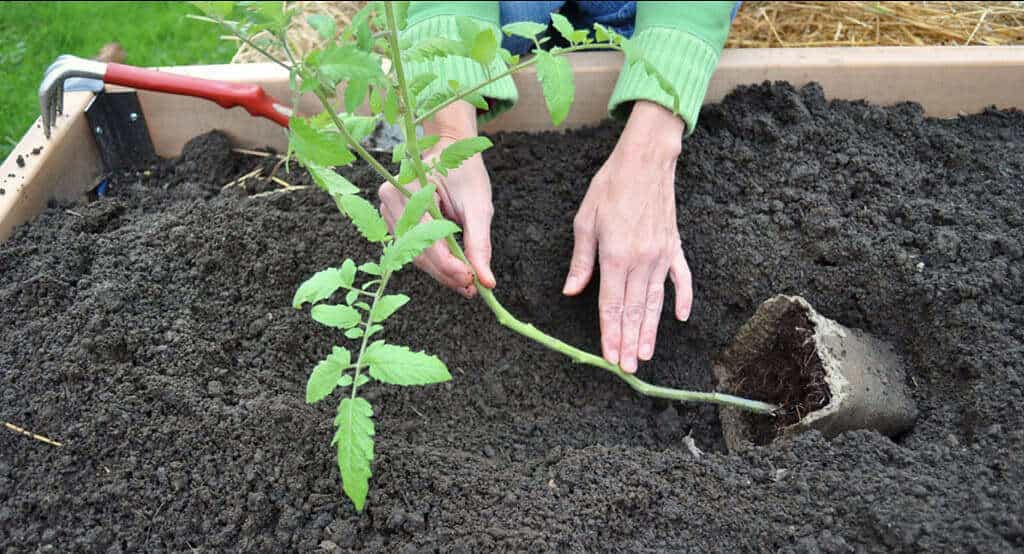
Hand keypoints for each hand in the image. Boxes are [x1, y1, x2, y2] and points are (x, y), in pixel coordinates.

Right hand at [378, 100, 495, 297]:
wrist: (450, 150)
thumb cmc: (465, 172)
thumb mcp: (478, 204)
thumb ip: (480, 242)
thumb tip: (486, 281)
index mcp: (407, 189)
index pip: (427, 239)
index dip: (449, 265)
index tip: (473, 281)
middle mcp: (390, 200)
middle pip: (418, 252)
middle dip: (447, 273)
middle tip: (474, 288)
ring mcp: (388, 212)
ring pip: (415, 255)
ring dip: (442, 272)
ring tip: (468, 282)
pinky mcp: (394, 222)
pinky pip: (414, 249)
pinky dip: (436, 263)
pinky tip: (456, 271)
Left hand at [562, 101, 692, 373]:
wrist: (646, 160)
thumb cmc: (610, 187)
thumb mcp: (585, 221)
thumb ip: (581, 261)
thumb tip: (572, 291)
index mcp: (615, 255)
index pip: (611, 304)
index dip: (610, 333)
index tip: (610, 357)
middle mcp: (641, 260)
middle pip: (634, 309)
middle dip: (629, 341)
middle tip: (628, 368)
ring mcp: (661, 255)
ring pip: (655, 301)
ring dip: (650, 330)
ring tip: (646, 354)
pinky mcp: (674, 246)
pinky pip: (681, 279)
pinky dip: (683, 299)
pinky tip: (680, 319)